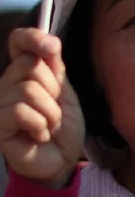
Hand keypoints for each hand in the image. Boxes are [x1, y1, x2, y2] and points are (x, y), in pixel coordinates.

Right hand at [0, 29, 83, 188]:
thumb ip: (54, 67)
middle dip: (53, 89)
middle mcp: (7, 83)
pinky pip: (20, 111)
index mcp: (25, 71)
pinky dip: (39, 124)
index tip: (52, 48)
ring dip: (49, 111)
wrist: (61, 158)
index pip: (19, 41)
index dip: (32, 37)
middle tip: (53, 108)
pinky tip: (38, 135)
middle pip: (31, 65)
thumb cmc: (63, 125)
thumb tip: (50, 43)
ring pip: (28, 90)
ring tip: (48, 124)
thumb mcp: (64, 91)